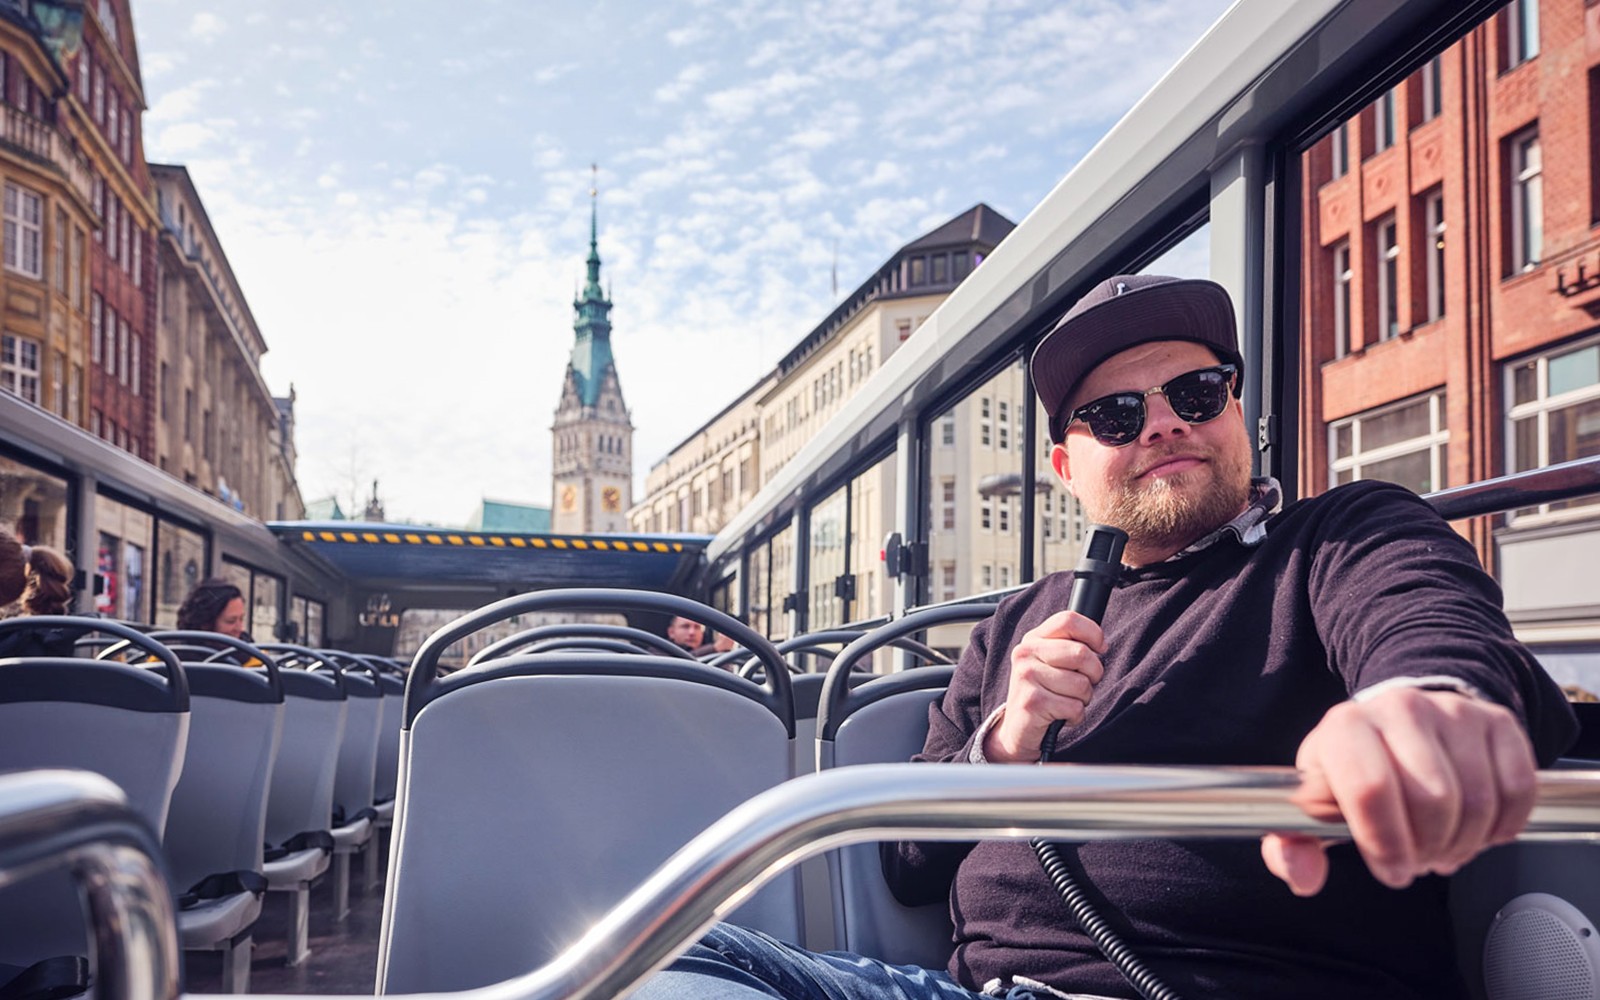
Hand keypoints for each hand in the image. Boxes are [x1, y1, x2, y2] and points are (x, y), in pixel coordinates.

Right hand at [984, 610, 1104, 763]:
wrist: (1017, 728)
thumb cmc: (1043, 693)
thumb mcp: (1051, 662)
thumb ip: (1071, 646)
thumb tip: (1101, 645)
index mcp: (1033, 639)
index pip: (1069, 620)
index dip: (1093, 634)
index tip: (1099, 649)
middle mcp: (1025, 653)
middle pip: (1081, 653)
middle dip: (1094, 673)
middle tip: (1082, 683)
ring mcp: (1027, 677)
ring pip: (1082, 684)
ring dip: (1083, 698)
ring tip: (1066, 701)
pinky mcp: (1032, 702)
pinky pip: (1075, 707)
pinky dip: (1076, 716)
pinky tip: (1061, 715)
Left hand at [1262, 687, 1537, 895]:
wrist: (1397, 721)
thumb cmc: (1354, 771)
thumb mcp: (1314, 804)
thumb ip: (1294, 845)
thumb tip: (1302, 874)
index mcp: (1345, 727)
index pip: (1370, 790)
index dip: (1386, 844)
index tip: (1392, 870)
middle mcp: (1399, 708)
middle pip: (1431, 801)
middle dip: (1428, 849)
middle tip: (1420, 859)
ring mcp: (1452, 711)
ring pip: (1476, 801)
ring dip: (1464, 842)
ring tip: (1444, 845)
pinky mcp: (1496, 720)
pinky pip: (1516, 790)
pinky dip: (1502, 827)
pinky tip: (1478, 828)